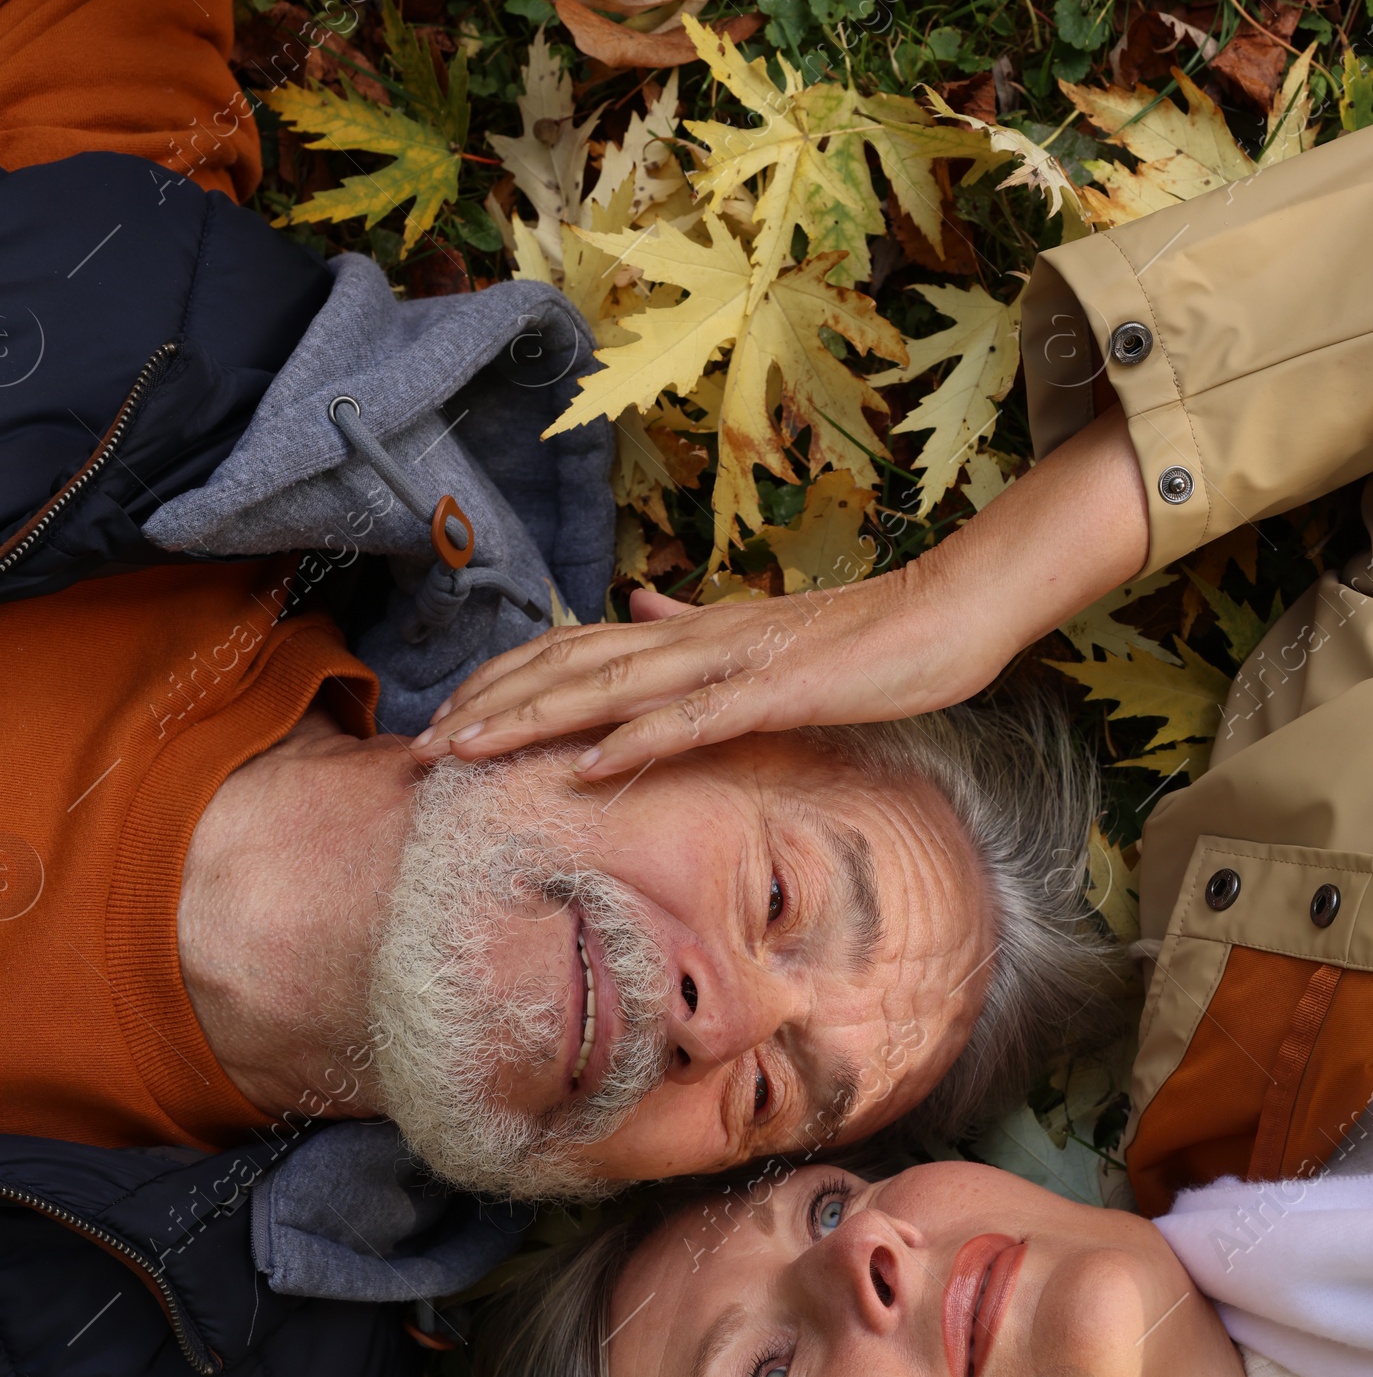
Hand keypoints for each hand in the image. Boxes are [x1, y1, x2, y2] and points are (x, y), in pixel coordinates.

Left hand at [412, 405, 1149, 777]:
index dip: (503, 683)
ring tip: (469, 751)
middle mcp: (693, 637)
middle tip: (418, 748)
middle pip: (568, 667)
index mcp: (687, 630)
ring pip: (611, 688)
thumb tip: (642, 608)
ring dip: (533, 721)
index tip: (445, 721)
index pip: (572, 652)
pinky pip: (696, 720)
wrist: (949, 614)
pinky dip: (639, 742)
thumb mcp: (766, 636)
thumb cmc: (865, 638)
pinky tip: (591, 767)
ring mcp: (733, 661)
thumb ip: (697, 627)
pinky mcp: (778, 689)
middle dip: (488, 708)